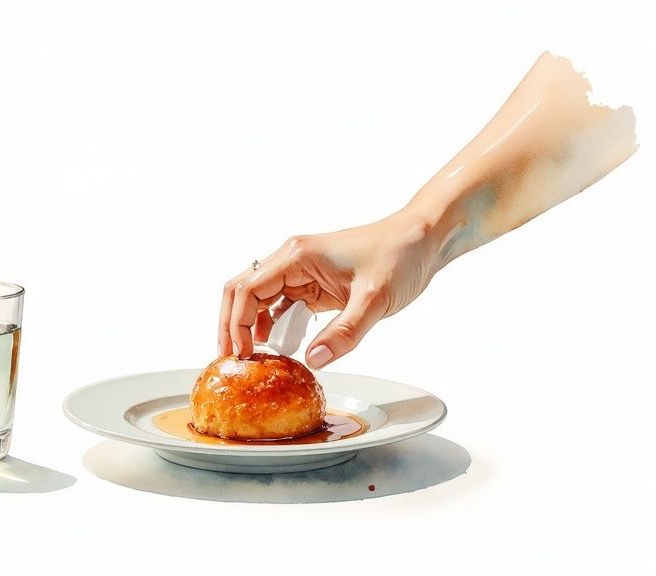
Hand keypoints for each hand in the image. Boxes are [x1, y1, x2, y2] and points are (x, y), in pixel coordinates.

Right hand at [218, 211, 438, 367]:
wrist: (423, 238)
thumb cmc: (400, 256)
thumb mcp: (374, 300)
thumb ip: (343, 333)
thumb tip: (311, 361)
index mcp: (297, 256)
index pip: (247, 290)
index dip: (236, 325)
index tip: (240, 356)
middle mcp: (291, 260)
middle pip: (242, 292)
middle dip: (231, 326)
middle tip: (231, 361)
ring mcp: (300, 271)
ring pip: (258, 300)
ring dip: (250, 328)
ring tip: (254, 361)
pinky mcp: (312, 284)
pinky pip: (280, 306)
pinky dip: (274, 327)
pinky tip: (280, 348)